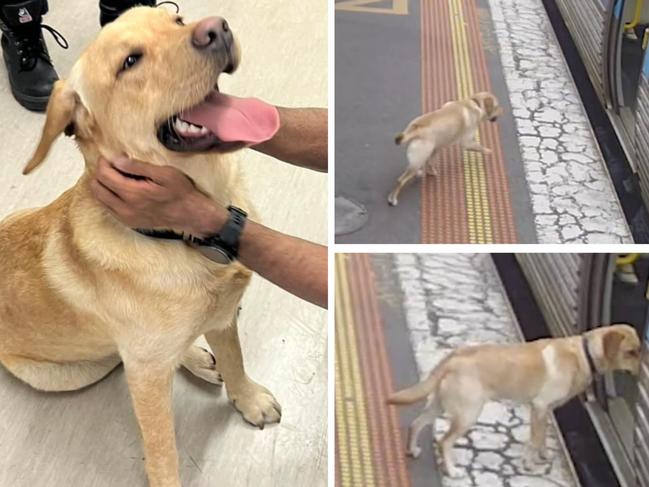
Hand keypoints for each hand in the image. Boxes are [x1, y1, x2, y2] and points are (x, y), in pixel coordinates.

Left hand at [90, 157, 226, 236]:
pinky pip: (108, 208)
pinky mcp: (128, 222)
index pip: (104, 175)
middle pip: (97, 188)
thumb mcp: (164, 173)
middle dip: (100, 173)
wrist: (190, 215)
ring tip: (114, 176)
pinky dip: (108, 196)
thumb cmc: (181, 192)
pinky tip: (120, 189)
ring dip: (102, 185)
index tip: (109, 157)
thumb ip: (138, 167)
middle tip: (110, 166)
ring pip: (100, 199)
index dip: (103, 163)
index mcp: (133, 194)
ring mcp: (126, 217)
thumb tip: (117, 160)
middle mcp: (125, 208)